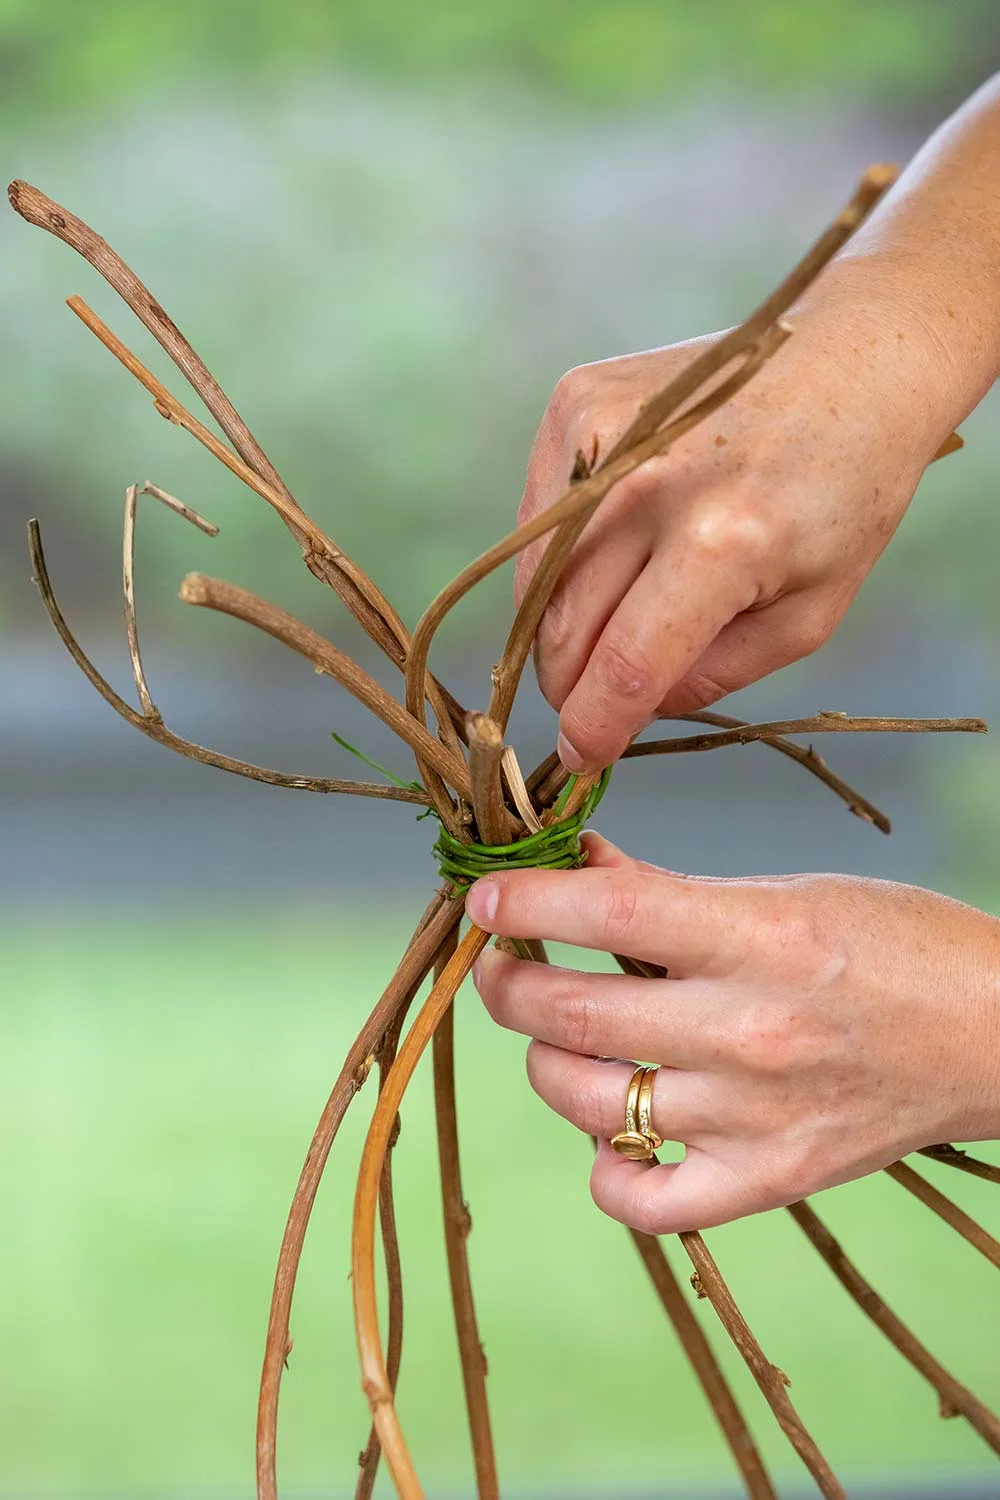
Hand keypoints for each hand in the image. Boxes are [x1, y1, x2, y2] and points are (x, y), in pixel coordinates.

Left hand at [467, 833, 999, 1233]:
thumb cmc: (900, 947)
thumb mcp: (787, 891)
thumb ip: (667, 887)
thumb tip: (573, 863)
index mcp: (760, 938)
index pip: (604, 910)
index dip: (523, 900)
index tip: (484, 899)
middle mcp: (750, 1031)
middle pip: (571, 1012)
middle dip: (507, 984)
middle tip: (502, 967)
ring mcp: (754, 1117)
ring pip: (584, 1100)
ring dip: (545, 1061)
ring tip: (560, 1037)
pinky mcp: (767, 1181)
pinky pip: (639, 1200)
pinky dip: (604, 1168)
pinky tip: (612, 1127)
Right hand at [517, 264, 955, 772]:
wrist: (851, 358)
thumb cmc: (845, 492)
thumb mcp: (811, 613)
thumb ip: (714, 677)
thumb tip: (627, 710)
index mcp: (724, 541)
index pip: (624, 667)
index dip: (593, 730)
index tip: (582, 760)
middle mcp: (648, 482)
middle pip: (563, 630)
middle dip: (571, 684)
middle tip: (596, 699)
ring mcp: (600, 433)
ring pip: (535, 582)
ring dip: (559, 627)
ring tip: (614, 621)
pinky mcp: (574, 403)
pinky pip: (534, 522)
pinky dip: (558, 561)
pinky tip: (612, 549)